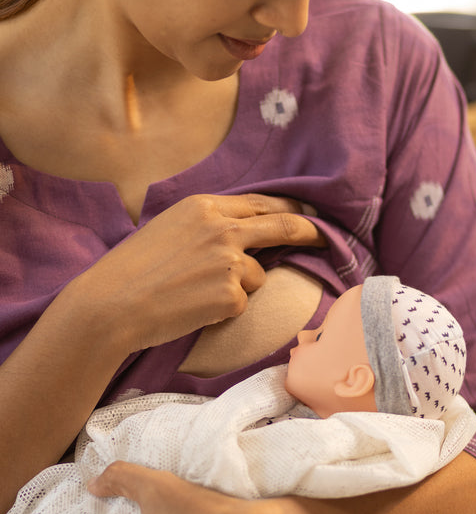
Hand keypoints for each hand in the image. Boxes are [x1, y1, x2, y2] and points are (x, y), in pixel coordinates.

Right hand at [76, 193, 324, 352]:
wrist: (111, 304)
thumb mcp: (169, 227)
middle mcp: (223, 229)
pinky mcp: (232, 296)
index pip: (260, 203)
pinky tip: (194, 308)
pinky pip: (243, 304)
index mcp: (204, 206)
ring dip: (239, 287)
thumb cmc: (132, 269)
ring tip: (195, 293)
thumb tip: (242, 231)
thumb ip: (207, 224)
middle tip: (326, 235)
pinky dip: (225, 310)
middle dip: (309, 230)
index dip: (289, 208)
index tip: (308, 212)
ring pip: (258, 275)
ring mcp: (230, 262)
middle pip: (283, 226)